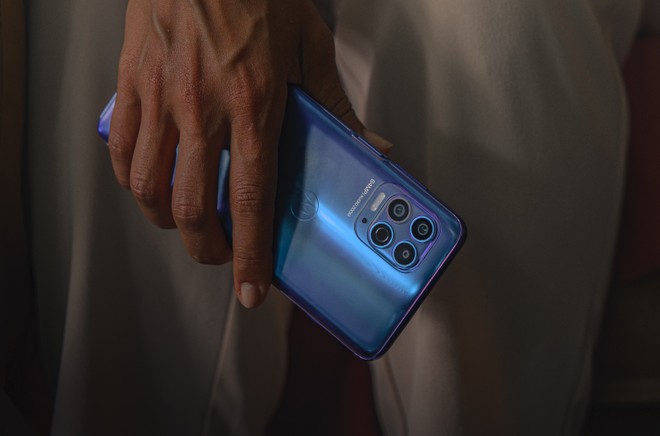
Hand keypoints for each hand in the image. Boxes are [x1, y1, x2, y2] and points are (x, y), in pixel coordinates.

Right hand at [108, 0, 389, 307]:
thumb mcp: (310, 46)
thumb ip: (336, 105)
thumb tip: (371, 146)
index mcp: (254, 104)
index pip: (251, 200)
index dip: (251, 254)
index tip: (251, 289)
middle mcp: (202, 109)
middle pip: (192, 206)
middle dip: (206, 248)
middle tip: (221, 256)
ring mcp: (160, 97)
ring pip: (148, 186)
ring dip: (167, 220)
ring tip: (186, 225)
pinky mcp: (133, 83)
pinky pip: (122, 149)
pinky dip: (132, 181)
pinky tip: (149, 184)